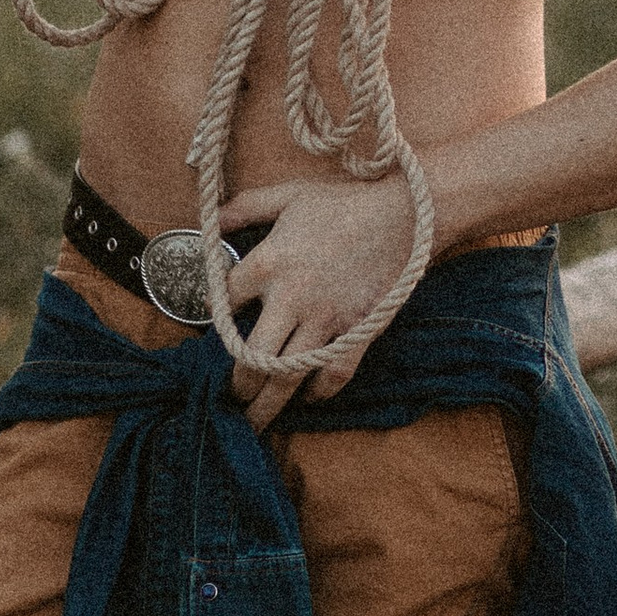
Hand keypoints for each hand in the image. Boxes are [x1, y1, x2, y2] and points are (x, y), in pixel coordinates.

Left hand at [221, 173, 420, 432]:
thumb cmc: (343, 202)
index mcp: (269, 262)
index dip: (215, 315)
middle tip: (233, 396)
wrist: (406, 213)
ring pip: (287, 376)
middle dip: (238, 385)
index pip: (224, 302)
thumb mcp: (288, 195)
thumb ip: (245, 207)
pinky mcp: (358, 331)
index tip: (216, 328)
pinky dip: (319, 392)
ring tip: (256, 420)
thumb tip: (210, 221)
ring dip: (268, 404)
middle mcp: (292, 297)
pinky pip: (333, 375)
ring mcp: (326, 319)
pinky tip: (309, 396)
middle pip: (251, 357)